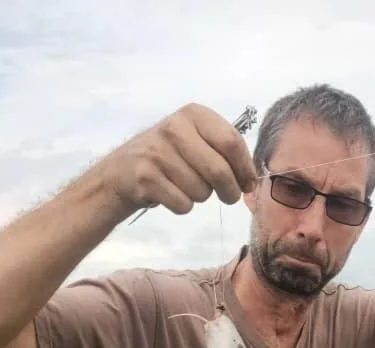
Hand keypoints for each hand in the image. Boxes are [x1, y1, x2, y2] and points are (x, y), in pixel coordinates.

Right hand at [97, 103, 257, 216]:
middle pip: (219, 170)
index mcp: (194, 114)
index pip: (232, 142)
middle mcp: (175, 128)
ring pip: (201, 192)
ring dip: (200, 197)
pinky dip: (182, 206)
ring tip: (185, 186)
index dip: (245, 169)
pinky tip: (170, 193)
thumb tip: (253, 180)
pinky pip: (183, 204)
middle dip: (230, 191)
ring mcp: (158, 152)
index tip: (248, 184)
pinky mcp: (146, 177)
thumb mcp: (195, 140)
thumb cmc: (169, 157)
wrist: (121, 171)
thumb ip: (224, 151)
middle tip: (229, 196)